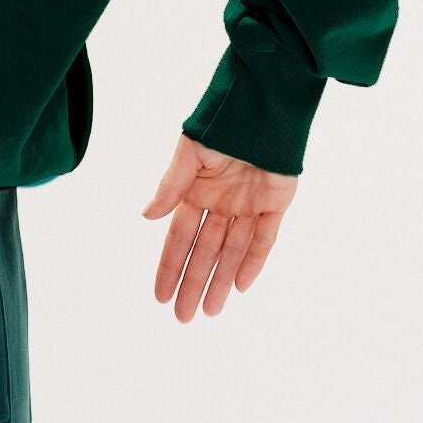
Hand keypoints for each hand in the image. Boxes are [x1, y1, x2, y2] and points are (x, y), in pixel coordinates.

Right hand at [141, 134, 297, 319]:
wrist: (262, 105)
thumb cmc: (220, 122)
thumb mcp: (189, 152)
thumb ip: (171, 186)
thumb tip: (146, 217)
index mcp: (195, 191)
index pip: (179, 238)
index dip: (169, 266)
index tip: (160, 294)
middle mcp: (220, 203)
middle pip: (204, 252)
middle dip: (194, 284)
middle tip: (183, 317)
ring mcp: (248, 206)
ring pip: (232, 252)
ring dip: (221, 281)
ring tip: (210, 312)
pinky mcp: (276, 204)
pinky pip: (264, 240)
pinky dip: (253, 262)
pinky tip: (241, 286)